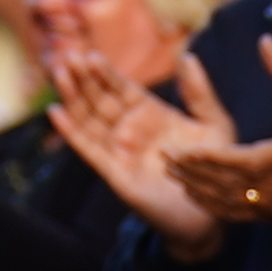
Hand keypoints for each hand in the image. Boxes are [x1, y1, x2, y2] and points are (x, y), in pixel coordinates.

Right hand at [50, 47, 229, 254]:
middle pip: (99, 98)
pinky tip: (57, 113)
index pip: (121, 87)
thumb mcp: (214, 125)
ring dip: (73, 97)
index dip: (106, 72)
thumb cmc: (214, 170)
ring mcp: (120, 149)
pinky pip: (89, 149)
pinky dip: (71, 132)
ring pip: (89, 118)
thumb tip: (187, 55)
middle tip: (68, 56)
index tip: (91, 55)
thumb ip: (200, 93)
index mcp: (151, 113)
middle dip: (83, 78)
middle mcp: (130, 128)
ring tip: (60, 73)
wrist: (209, 215)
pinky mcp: (114, 172)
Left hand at [161, 40, 271, 235]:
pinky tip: (192, 189)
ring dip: (197, 188)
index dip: (210, 159)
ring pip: (228, 202)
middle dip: (194, 172)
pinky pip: (235, 213)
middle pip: (229, 184)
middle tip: (164, 157)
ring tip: (171, 171)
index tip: (182, 150)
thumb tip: (264, 41)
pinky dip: (211, 203)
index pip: (243, 162)